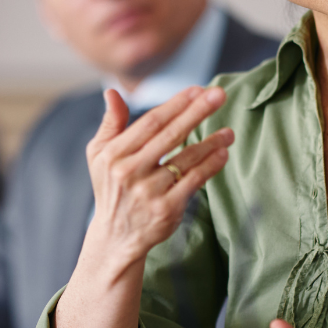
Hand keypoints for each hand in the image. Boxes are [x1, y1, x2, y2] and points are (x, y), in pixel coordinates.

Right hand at [83, 85, 232, 279]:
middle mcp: (129, 172)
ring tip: (229, 132)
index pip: (150, 123)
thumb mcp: (99, 156)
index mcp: (113, 155)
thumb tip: (112, 91)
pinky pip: (193, 182)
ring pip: (186, 159)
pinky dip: (210, 166)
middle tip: (220, 95)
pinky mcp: (166, 210)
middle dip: (197, 112)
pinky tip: (222, 154)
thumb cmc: (111, 189)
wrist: (115, 238)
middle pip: (170, 135)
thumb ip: (110, 123)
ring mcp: (148, 192)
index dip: (175, 105)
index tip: (196, 90)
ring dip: (211, 142)